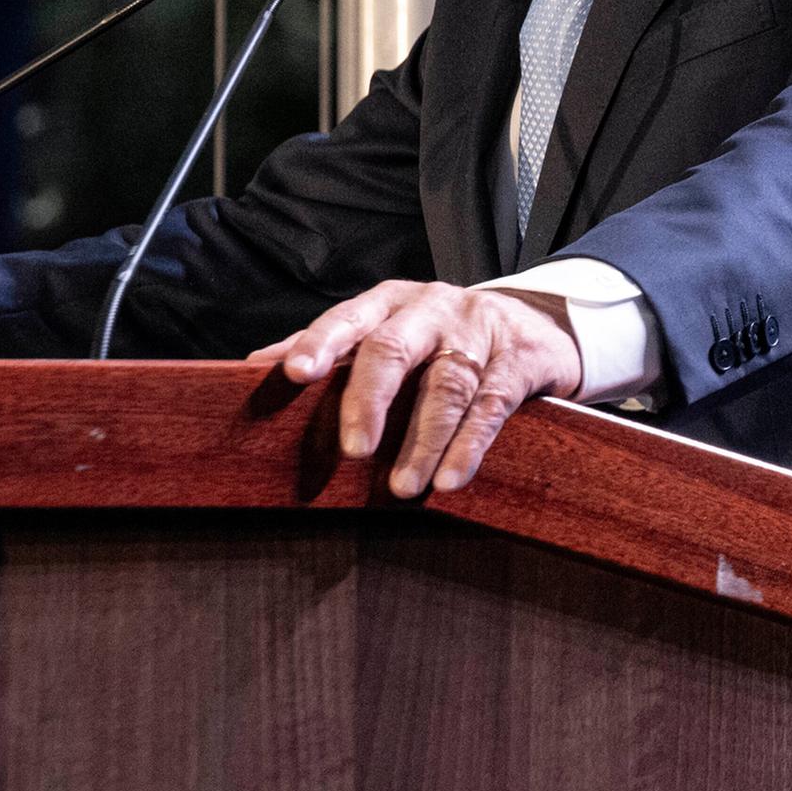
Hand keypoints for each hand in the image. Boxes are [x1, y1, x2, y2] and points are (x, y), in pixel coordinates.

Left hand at [246, 282, 582, 496]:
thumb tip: (255, 366)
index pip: (349, 318)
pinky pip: (492, 405)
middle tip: (353, 449)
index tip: (295, 375)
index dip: (321, 343)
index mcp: (390, 302)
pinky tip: (450, 479)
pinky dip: (469, 445)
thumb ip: (328, 346)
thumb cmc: (442, 335)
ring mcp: (478, 333)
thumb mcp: (387, 329)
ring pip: (447, 385)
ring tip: (402, 488)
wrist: (536, 325)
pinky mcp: (518, 361)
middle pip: (395, 348)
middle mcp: (432, 310)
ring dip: (424, 440)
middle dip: (370, 399)